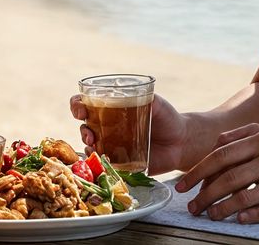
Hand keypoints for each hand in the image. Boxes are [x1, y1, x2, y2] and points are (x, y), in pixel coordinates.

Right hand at [70, 93, 189, 173]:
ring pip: (91, 145)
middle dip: (82, 128)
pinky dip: (99, 162)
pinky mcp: (120, 163)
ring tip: (95, 144)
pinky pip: (104, 164)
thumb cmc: (167, 118)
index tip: (80, 108)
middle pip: (84, 126)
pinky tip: (103, 159)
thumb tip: (139, 95)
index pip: (86, 103)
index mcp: (112, 109)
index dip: (77, 104)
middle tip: (89, 131)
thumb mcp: (157, 104)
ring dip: (88, 145)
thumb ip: (148, 98)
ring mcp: (112, 145)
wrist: (181, 142)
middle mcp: (108, 127)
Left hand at [177, 125, 258, 223]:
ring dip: (219, 210)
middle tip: (191, 207)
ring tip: (209, 215)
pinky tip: (236, 219)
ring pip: (241, 198)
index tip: (182, 185)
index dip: (197, 172)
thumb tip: (216, 145)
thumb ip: (244, 136)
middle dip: (203, 195)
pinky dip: (246, 217)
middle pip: (227, 179)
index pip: (220, 155)